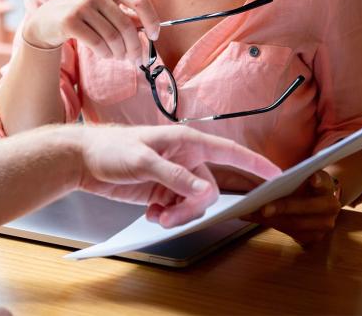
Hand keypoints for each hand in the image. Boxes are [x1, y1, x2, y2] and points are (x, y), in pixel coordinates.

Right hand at [22, 0, 158, 58]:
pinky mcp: (70, 21)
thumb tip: (149, 30)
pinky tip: (104, 54)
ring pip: (113, 38)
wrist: (46, 20)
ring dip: (119, 53)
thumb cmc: (81, 15)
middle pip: (127, 25)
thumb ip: (124, 14)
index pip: (140, 1)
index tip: (154, 36)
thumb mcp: (103, 7)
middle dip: (135, 47)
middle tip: (136, 59)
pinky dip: (105, 54)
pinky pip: (97, 44)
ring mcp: (81, 4)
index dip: (152, 20)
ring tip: (117, 56)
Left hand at [73, 124, 280, 226]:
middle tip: (170, 219)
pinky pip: (178, 210)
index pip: (230, 152)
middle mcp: (186, 158)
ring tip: (157, 217)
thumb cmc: (111, 148)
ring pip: (193, 203)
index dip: (255, 164)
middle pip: (209, 189)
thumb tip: (204, 191)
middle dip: (193, 208)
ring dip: (178, 215)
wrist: (84, 160)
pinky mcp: (163, 191)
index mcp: (187, 141)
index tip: (278, 175)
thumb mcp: (143, 161)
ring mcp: (175, 176)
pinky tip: (151, 214)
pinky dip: (168, 217)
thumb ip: (175, 177)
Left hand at [244, 170, 340, 246]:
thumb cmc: (305, 185)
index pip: (324, 182)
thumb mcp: (304, 175)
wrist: (319, 203)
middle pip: (306, 208)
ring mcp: (324, 226)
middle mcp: (331, 207)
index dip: (319, 181)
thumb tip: (269, 179)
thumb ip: (295, 175)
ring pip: (295, 224)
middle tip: (263, 208)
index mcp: (328, 186)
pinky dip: (271, 225)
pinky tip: (254, 218)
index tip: (312, 178)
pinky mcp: (314, 238)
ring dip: (271, 220)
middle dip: (283, 207)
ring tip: (250, 213)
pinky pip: (290, 233)